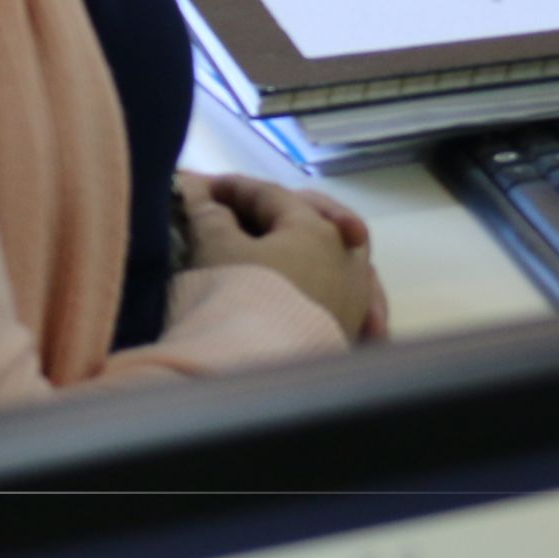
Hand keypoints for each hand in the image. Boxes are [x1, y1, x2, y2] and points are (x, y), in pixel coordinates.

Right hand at [179, 169, 387, 342]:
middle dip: (286, 211)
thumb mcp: (217, 250)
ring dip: (318, 247)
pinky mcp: (352, 331)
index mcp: (316, 228)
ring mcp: (355, 295)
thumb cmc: (238, 297)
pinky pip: (351, 299)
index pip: (273, 196)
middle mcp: (347, 257)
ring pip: (344, 259)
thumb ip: (212, 218)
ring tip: (288, 245)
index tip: (204, 187)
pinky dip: (332, 288)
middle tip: (253, 209)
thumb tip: (203, 196)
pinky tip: (317, 290)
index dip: (235, 189)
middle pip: (320, 221)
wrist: (256, 370)